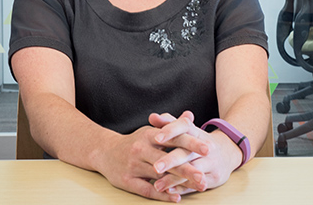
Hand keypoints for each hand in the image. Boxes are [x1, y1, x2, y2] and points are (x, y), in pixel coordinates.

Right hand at [94, 117, 208, 202]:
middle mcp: (140, 149)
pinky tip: (176, 198)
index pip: (173, 138)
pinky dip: (162, 194)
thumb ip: (172, 125)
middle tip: (205, 174)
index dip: (191, 143)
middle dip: (188, 167)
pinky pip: (147, 189)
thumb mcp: (152, 130)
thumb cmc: (134, 142)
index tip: (208, 148)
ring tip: (198, 186)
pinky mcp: (127, 180)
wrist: (104, 151)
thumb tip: (190, 115)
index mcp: (149, 135)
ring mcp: (133, 165)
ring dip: (180, 182)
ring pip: (160, 175)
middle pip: (168, 158)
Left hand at [149, 112, 242, 196]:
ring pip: (191, 171)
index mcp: (196, 132)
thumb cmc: (200, 141)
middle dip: (171, 160)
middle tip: (155, 167)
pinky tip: (169, 192)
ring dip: (174, 179)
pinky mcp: (214, 178)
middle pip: (186, 153)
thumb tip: (152, 117)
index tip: (156, 138)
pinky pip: (196, 184)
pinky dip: (182, 189)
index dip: (170, 131)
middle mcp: (206, 147)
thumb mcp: (188, 130)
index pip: (184, 127)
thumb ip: (169, 123)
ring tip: (158, 185)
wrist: (228, 152)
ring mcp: (211, 163)